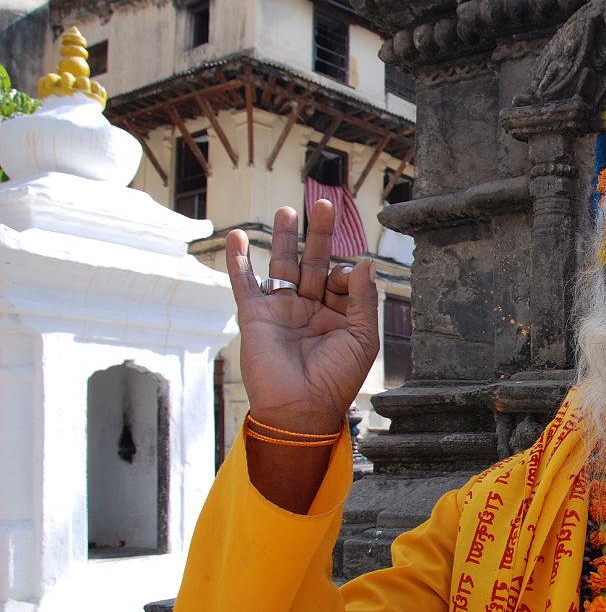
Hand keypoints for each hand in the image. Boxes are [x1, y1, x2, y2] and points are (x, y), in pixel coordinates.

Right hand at [226, 200, 379, 435]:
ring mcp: (282, 311)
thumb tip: (364, 262)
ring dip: (284, 237)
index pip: (341, 280)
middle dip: (319, 233)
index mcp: (337, 316)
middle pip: (314, 262)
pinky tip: (236, 237)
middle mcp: (310, 310)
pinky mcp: (256, 316)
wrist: (300, 408)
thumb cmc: (336, 379)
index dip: (345, 273)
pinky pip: (245, 283)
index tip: (343, 278)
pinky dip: (239, 261)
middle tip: (324, 203)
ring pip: (283, 265)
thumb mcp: (361, 338)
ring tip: (287, 210)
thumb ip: (362, 299)